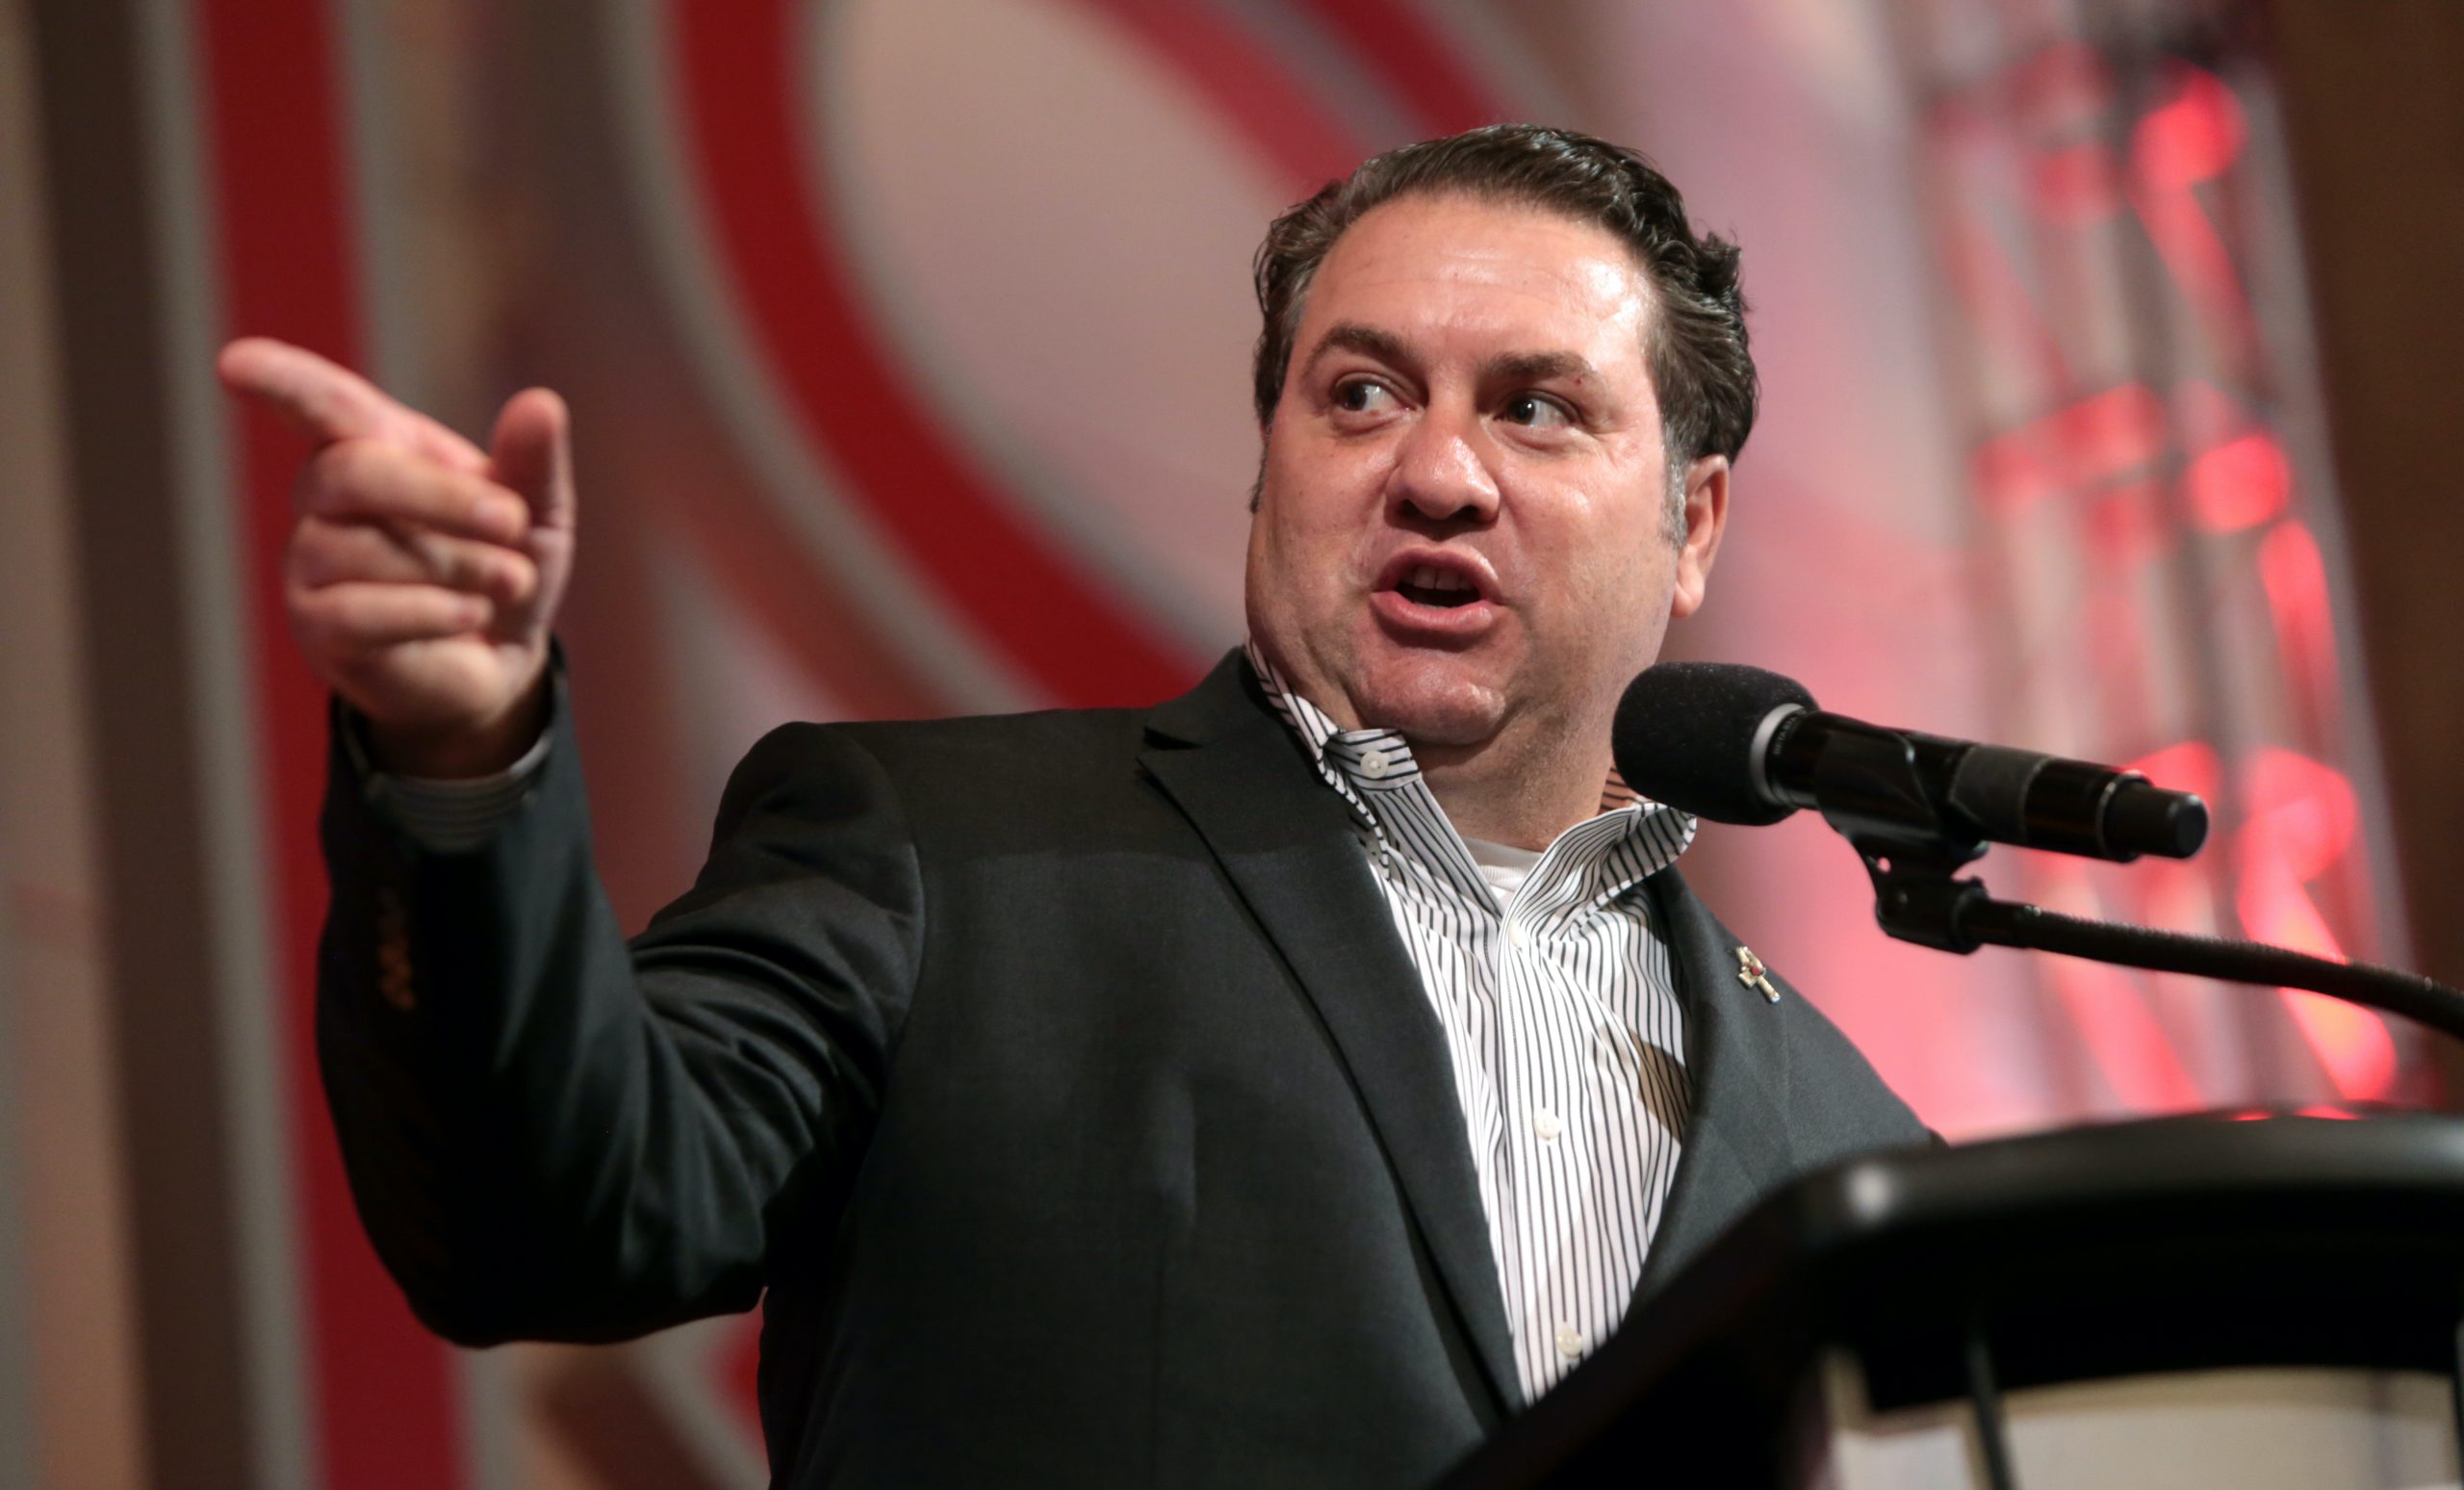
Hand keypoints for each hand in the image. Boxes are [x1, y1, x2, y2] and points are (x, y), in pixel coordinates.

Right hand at [217, 338, 576, 776]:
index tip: (236, 364)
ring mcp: (312, 561)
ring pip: (360, 549)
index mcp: (376, 444)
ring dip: (457, 566)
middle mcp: (327, 496)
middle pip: (349, 473)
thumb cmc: (505, 565)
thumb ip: (534, 462)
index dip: (281, 381)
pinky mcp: (318, 627)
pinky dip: (428, 612)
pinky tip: (473, 613)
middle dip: (439, 498)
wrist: (502, 659)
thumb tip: (542, 404)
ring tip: (510, 582)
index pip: (321, 403)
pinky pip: (355, 613)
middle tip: (513, 523)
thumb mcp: (538, 512)